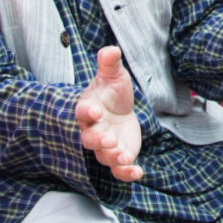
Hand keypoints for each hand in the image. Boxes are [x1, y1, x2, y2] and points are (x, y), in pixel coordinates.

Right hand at [76, 47, 142, 182]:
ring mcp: (105, 145)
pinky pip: (119, 169)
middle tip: (109, 139)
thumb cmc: (112, 93)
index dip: (88, 111)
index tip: (95, 110)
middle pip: (90, 139)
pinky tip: (138, 173)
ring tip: (124, 156)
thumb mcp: (114, 76)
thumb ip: (109, 64)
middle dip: (99, 140)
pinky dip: (127, 173)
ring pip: (104, 156)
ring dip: (113, 157)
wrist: (119, 110)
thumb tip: (111, 50)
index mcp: (89, 110)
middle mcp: (93, 130)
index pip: (83, 112)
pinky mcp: (119, 155)